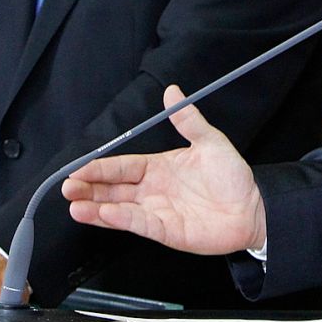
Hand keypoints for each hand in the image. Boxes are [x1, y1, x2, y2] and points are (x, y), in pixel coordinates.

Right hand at [63, 85, 265, 255]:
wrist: (254, 208)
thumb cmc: (233, 176)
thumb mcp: (210, 141)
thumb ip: (187, 119)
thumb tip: (172, 90)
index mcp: (158, 167)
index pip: (122, 167)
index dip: (99, 168)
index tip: (78, 169)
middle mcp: (152, 190)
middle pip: (113, 189)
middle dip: (89, 188)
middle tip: (67, 187)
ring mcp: (157, 211)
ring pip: (119, 209)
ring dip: (96, 208)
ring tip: (74, 206)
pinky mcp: (166, 231)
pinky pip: (139, 224)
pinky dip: (120, 219)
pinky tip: (104, 214)